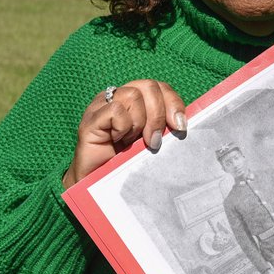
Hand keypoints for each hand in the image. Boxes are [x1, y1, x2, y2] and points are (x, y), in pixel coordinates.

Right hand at [62, 80, 186, 187]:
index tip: (180, 127)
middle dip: (159, 115)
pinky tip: (117, 141)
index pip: (160, 86)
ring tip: (131, 142)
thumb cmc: (126, 164)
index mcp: (133, 100)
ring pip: (133, 95)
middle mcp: (117, 97)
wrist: (97, 186)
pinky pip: (115, 110)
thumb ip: (164, 128)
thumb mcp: (151, 141)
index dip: (174, 103)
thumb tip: (183, 124)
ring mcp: (101, 106)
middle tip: (154, 141)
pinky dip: (123, 126)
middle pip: (149, 86)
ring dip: (139, 123)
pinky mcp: (90, 120)